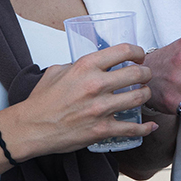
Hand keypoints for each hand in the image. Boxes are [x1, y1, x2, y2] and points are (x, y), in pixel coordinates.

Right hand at [9, 43, 156, 157]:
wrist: (31, 128)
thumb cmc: (41, 101)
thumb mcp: (57, 71)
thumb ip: (77, 65)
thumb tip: (93, 65)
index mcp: (85, 66)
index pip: (123, 51)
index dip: (138, 52)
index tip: (139, 57)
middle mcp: (96, 85)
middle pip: (137, 73)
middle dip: (146, 74)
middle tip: (145, 76)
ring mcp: (101, 108)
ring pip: (139, 98)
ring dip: (146, 95)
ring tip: (143, 95)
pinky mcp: (102, 130)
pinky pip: (132, 128)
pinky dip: (145, 128)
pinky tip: (150, 126)